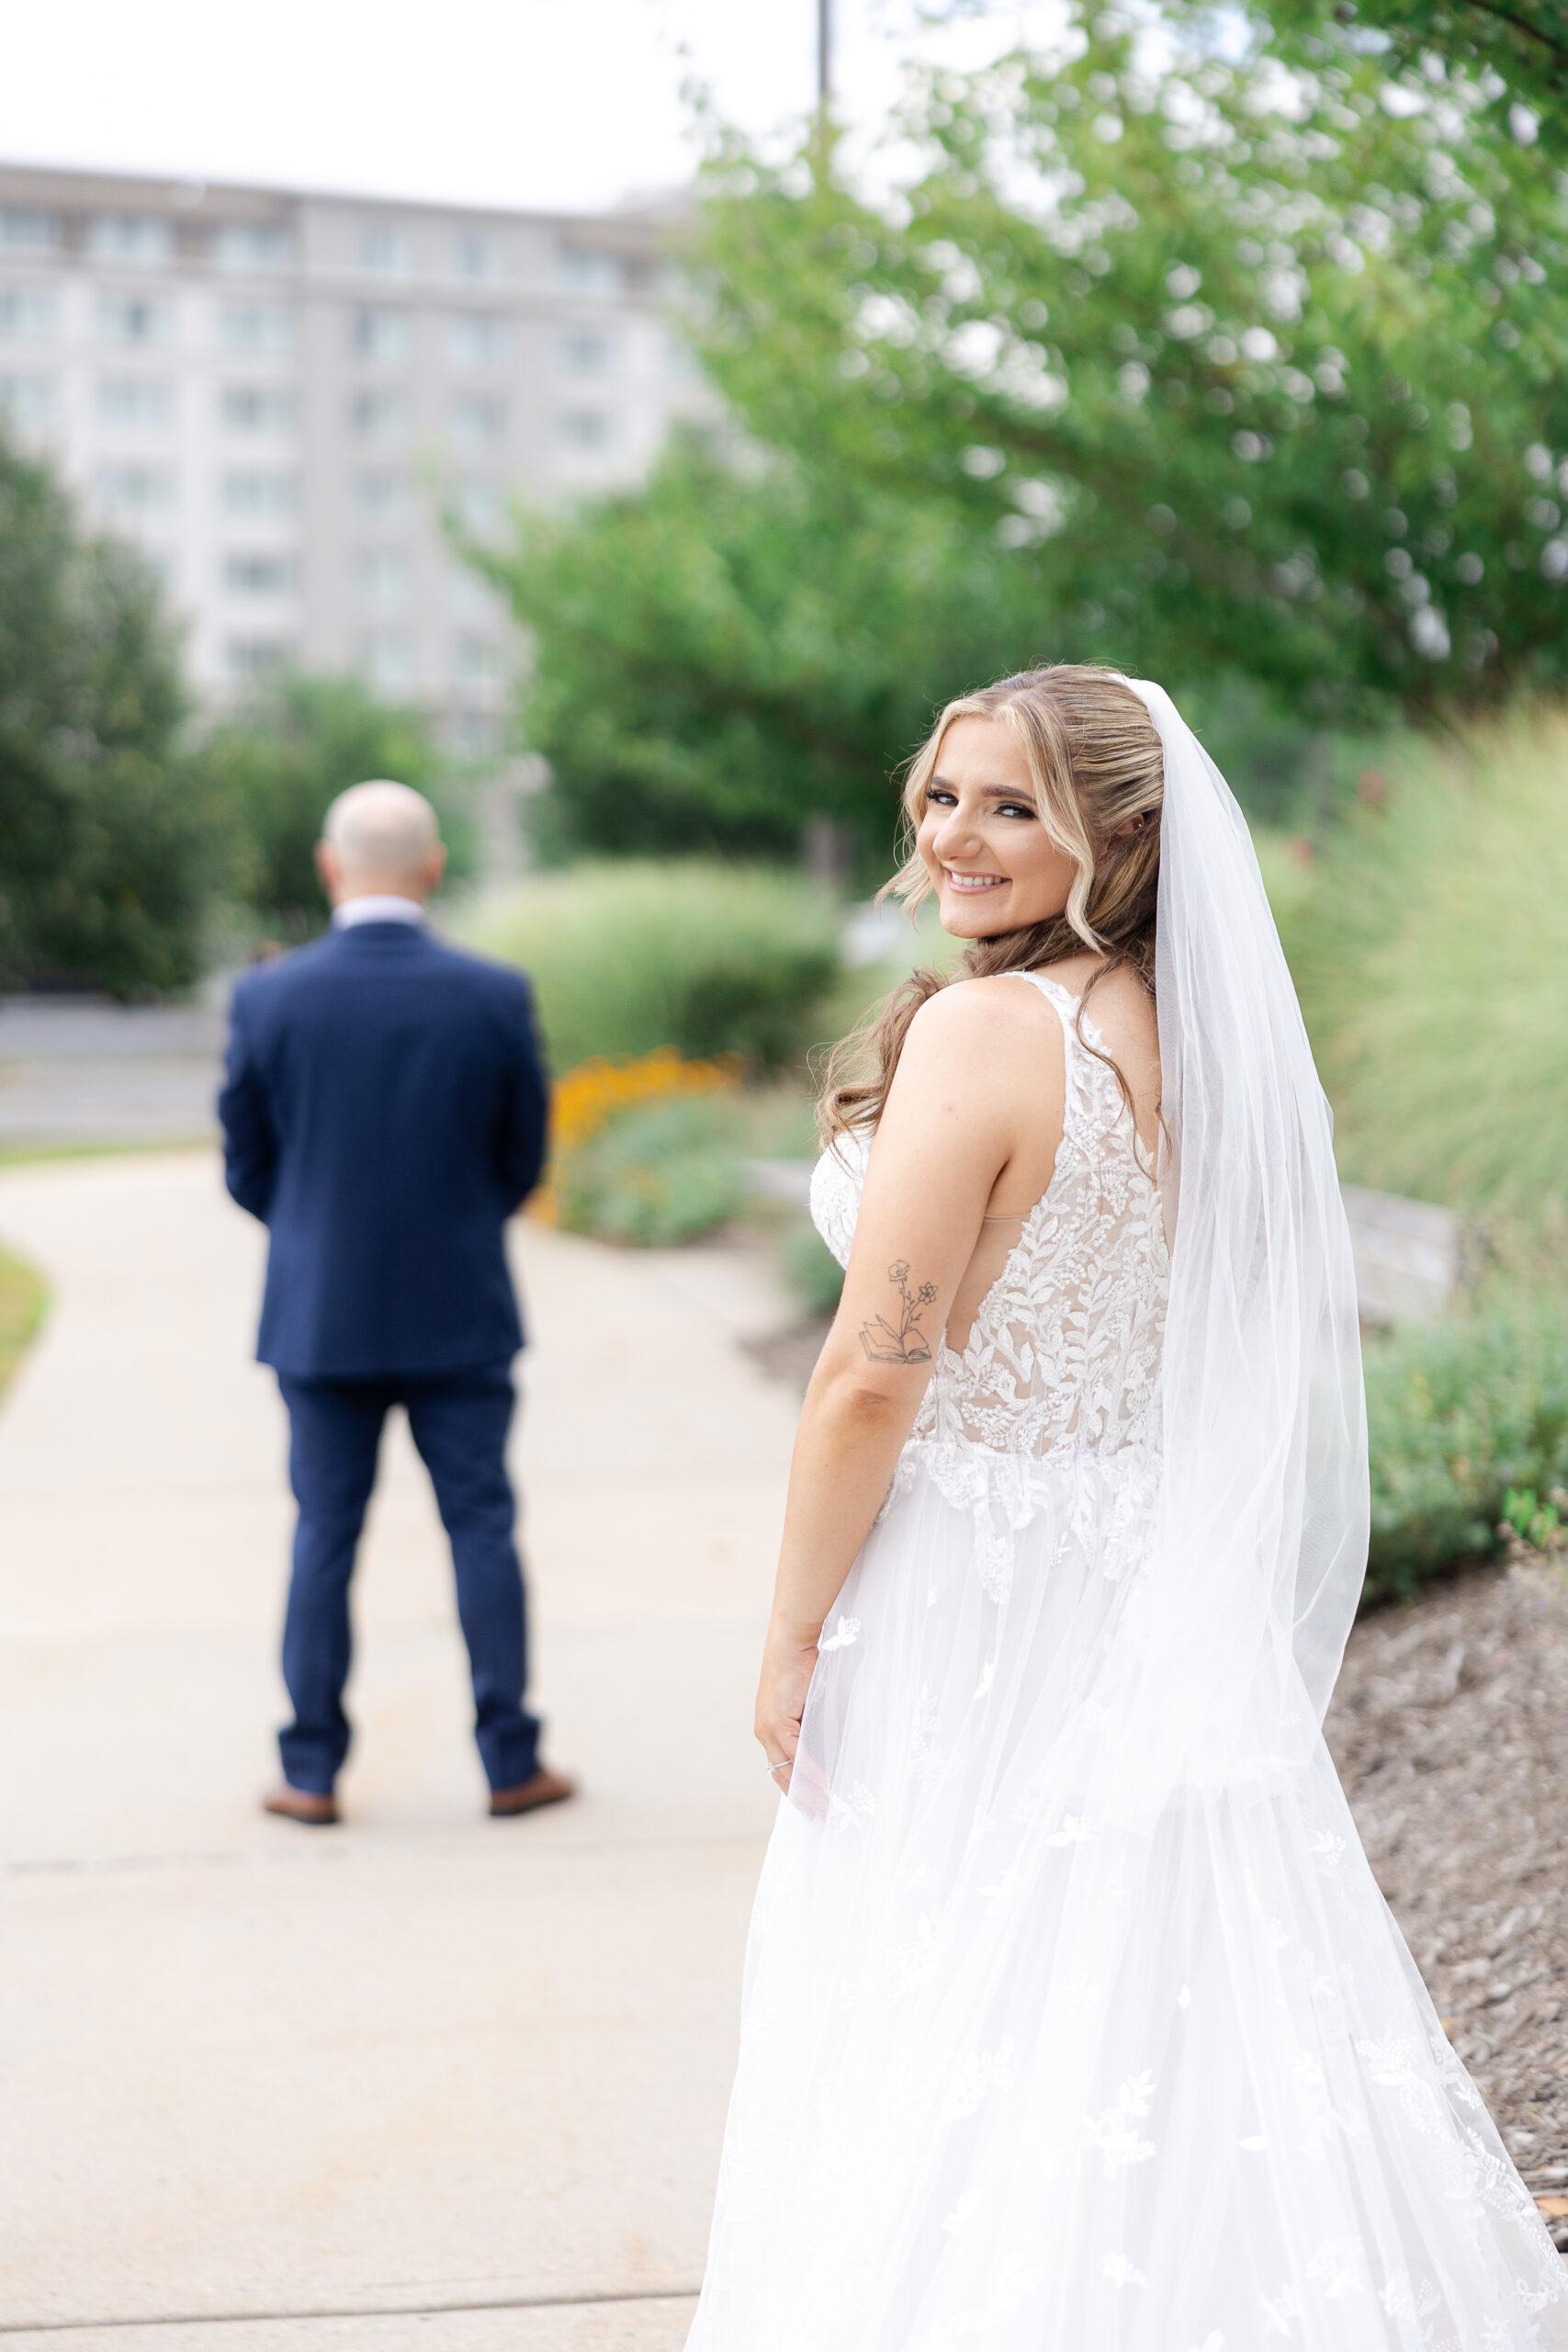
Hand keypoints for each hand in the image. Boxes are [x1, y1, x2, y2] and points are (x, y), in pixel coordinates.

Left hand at [755, 1621, 818, 1793]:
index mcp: (770, 1729)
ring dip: (809, 1789)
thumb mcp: (807, 1703)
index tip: (811, 1805)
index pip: (782, 1768)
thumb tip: (828, 1747)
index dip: (796, 1788)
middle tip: (820, 1814)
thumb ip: (813, 1726)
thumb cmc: (802, 1667)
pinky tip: (825, 1783)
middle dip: (802, 1797)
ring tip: (826, 1805)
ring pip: (788, 1769)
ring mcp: (768, 1729)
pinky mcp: (776, 1723)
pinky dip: (812, 1771)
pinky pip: (796, 1755)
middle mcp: (765, 1733)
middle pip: (783, 1774)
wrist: (790, 1644)